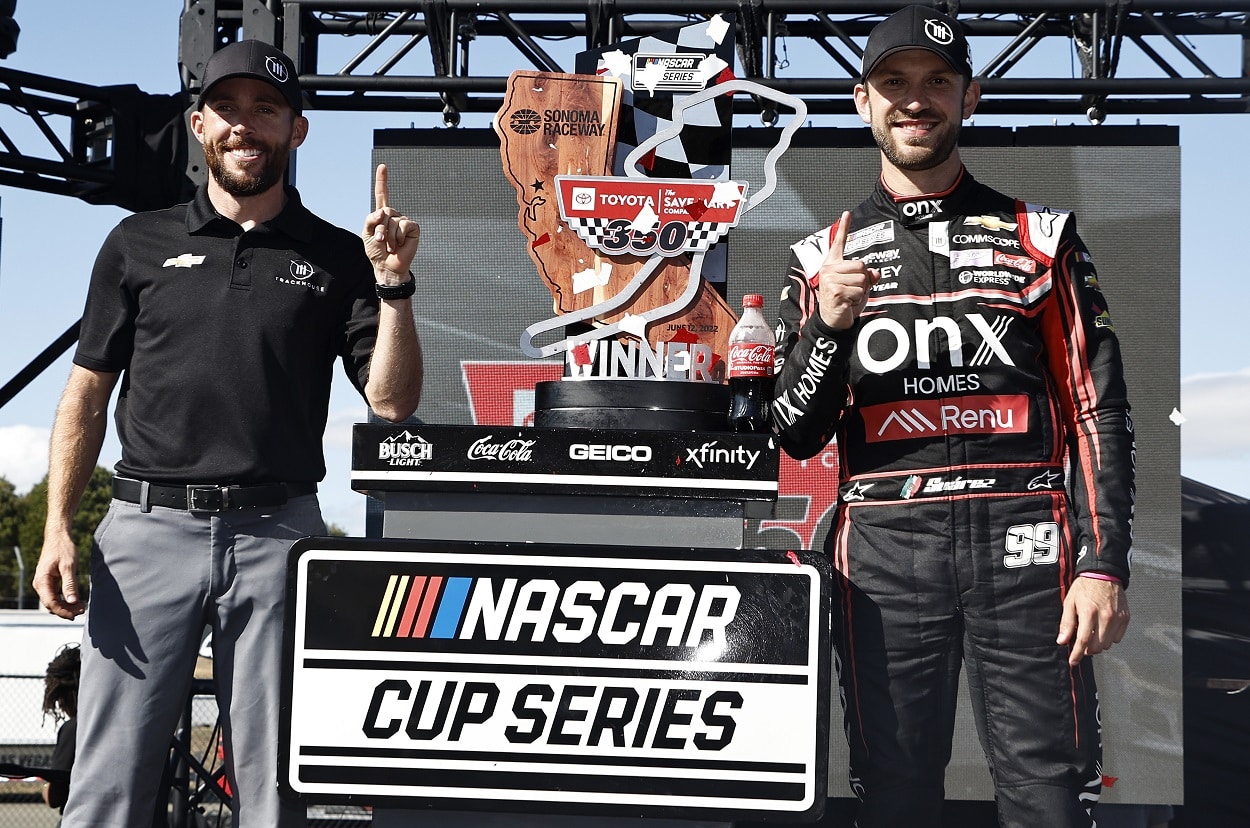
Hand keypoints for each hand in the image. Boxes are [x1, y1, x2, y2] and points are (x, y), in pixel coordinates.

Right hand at [33, 530, 85, 619]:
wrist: (58, 537)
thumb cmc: (63, 549)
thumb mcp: (68, 566)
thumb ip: (70, 584)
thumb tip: (73, 601)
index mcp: (42, 581)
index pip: (51, 603)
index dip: (63, 611)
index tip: (77, 614)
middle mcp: (40, 584)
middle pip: (51, 604)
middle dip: (66, 610)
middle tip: (83, 610)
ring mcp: (44, 583)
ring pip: (54, 601)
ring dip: (66, 606)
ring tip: (82, 607)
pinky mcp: (49, 582)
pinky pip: (55, 595)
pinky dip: (65, 600)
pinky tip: (77, 601)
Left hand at [362, 164, 420, 283]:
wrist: (387, 266)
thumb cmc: (376, 252)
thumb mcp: (366, 234)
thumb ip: (370, 219)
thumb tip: (383, 211)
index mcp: (382, 216)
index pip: (382, 195)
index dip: (382, 181)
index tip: (382, 167)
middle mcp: (394, 216)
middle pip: (385, 212)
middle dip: (379, 228)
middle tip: (380, 241)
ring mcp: (404, 221)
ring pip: (393, 220)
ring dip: (388, 236)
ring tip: (390, 246)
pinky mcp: (413, 228)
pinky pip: (404, 225)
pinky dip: (399, 236)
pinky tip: (399, 245)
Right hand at [817, 211, 878, 330]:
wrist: (834, 321)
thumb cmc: (844, 303)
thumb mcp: (859, 287)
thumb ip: (867, 277)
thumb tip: (875, 273)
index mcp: (833, 265)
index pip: (839, 244)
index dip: (843, 228)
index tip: (846, 213)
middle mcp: (829, 269)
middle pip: (861, 265)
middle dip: (863, 280)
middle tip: (852, 291)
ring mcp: (830, 280)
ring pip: (862, 279)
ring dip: (861, 292)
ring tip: (849, 298)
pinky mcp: (835, 290)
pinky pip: (859, 291)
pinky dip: (858, 300)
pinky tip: (847, 304)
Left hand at [1057, 576, 1129, 666]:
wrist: (1104, 574)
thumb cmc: (1084, 587)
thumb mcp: (1070, 602)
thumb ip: (1067, 623)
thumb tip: (1062, 641)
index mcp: (1089, 613)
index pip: (1083, 641)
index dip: (1077, 654)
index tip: (1073, 661)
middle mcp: (1105, 617)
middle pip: (1097, 646)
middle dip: (1087, 650)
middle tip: (1082, 644)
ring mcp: (1117, 618)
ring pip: (1108, 644)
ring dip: (1098, 644)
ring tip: (1092, 635)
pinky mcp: (1125, 618)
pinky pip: (1118, 637)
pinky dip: (1109, 638)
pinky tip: (1103, 630)